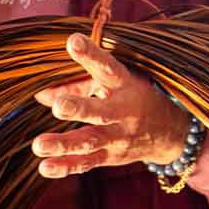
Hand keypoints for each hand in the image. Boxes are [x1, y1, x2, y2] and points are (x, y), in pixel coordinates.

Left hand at [31, 33, 190, 178]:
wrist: (169, 132)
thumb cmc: (133, 95)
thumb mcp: (115, 82)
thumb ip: (78, 83)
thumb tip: (40, 94)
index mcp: (124, 84)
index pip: (108, 67)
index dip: (91, 55)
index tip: (73, 41)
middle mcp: (122, 112)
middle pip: (101, 111)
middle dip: (80, 108)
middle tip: (59, 106)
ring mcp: (117, 137)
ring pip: (90, 141)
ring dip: (64, 144)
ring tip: (39, 144)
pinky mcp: (110, 157)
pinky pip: (87, 163)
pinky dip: (66, 166)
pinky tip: (45, 167)